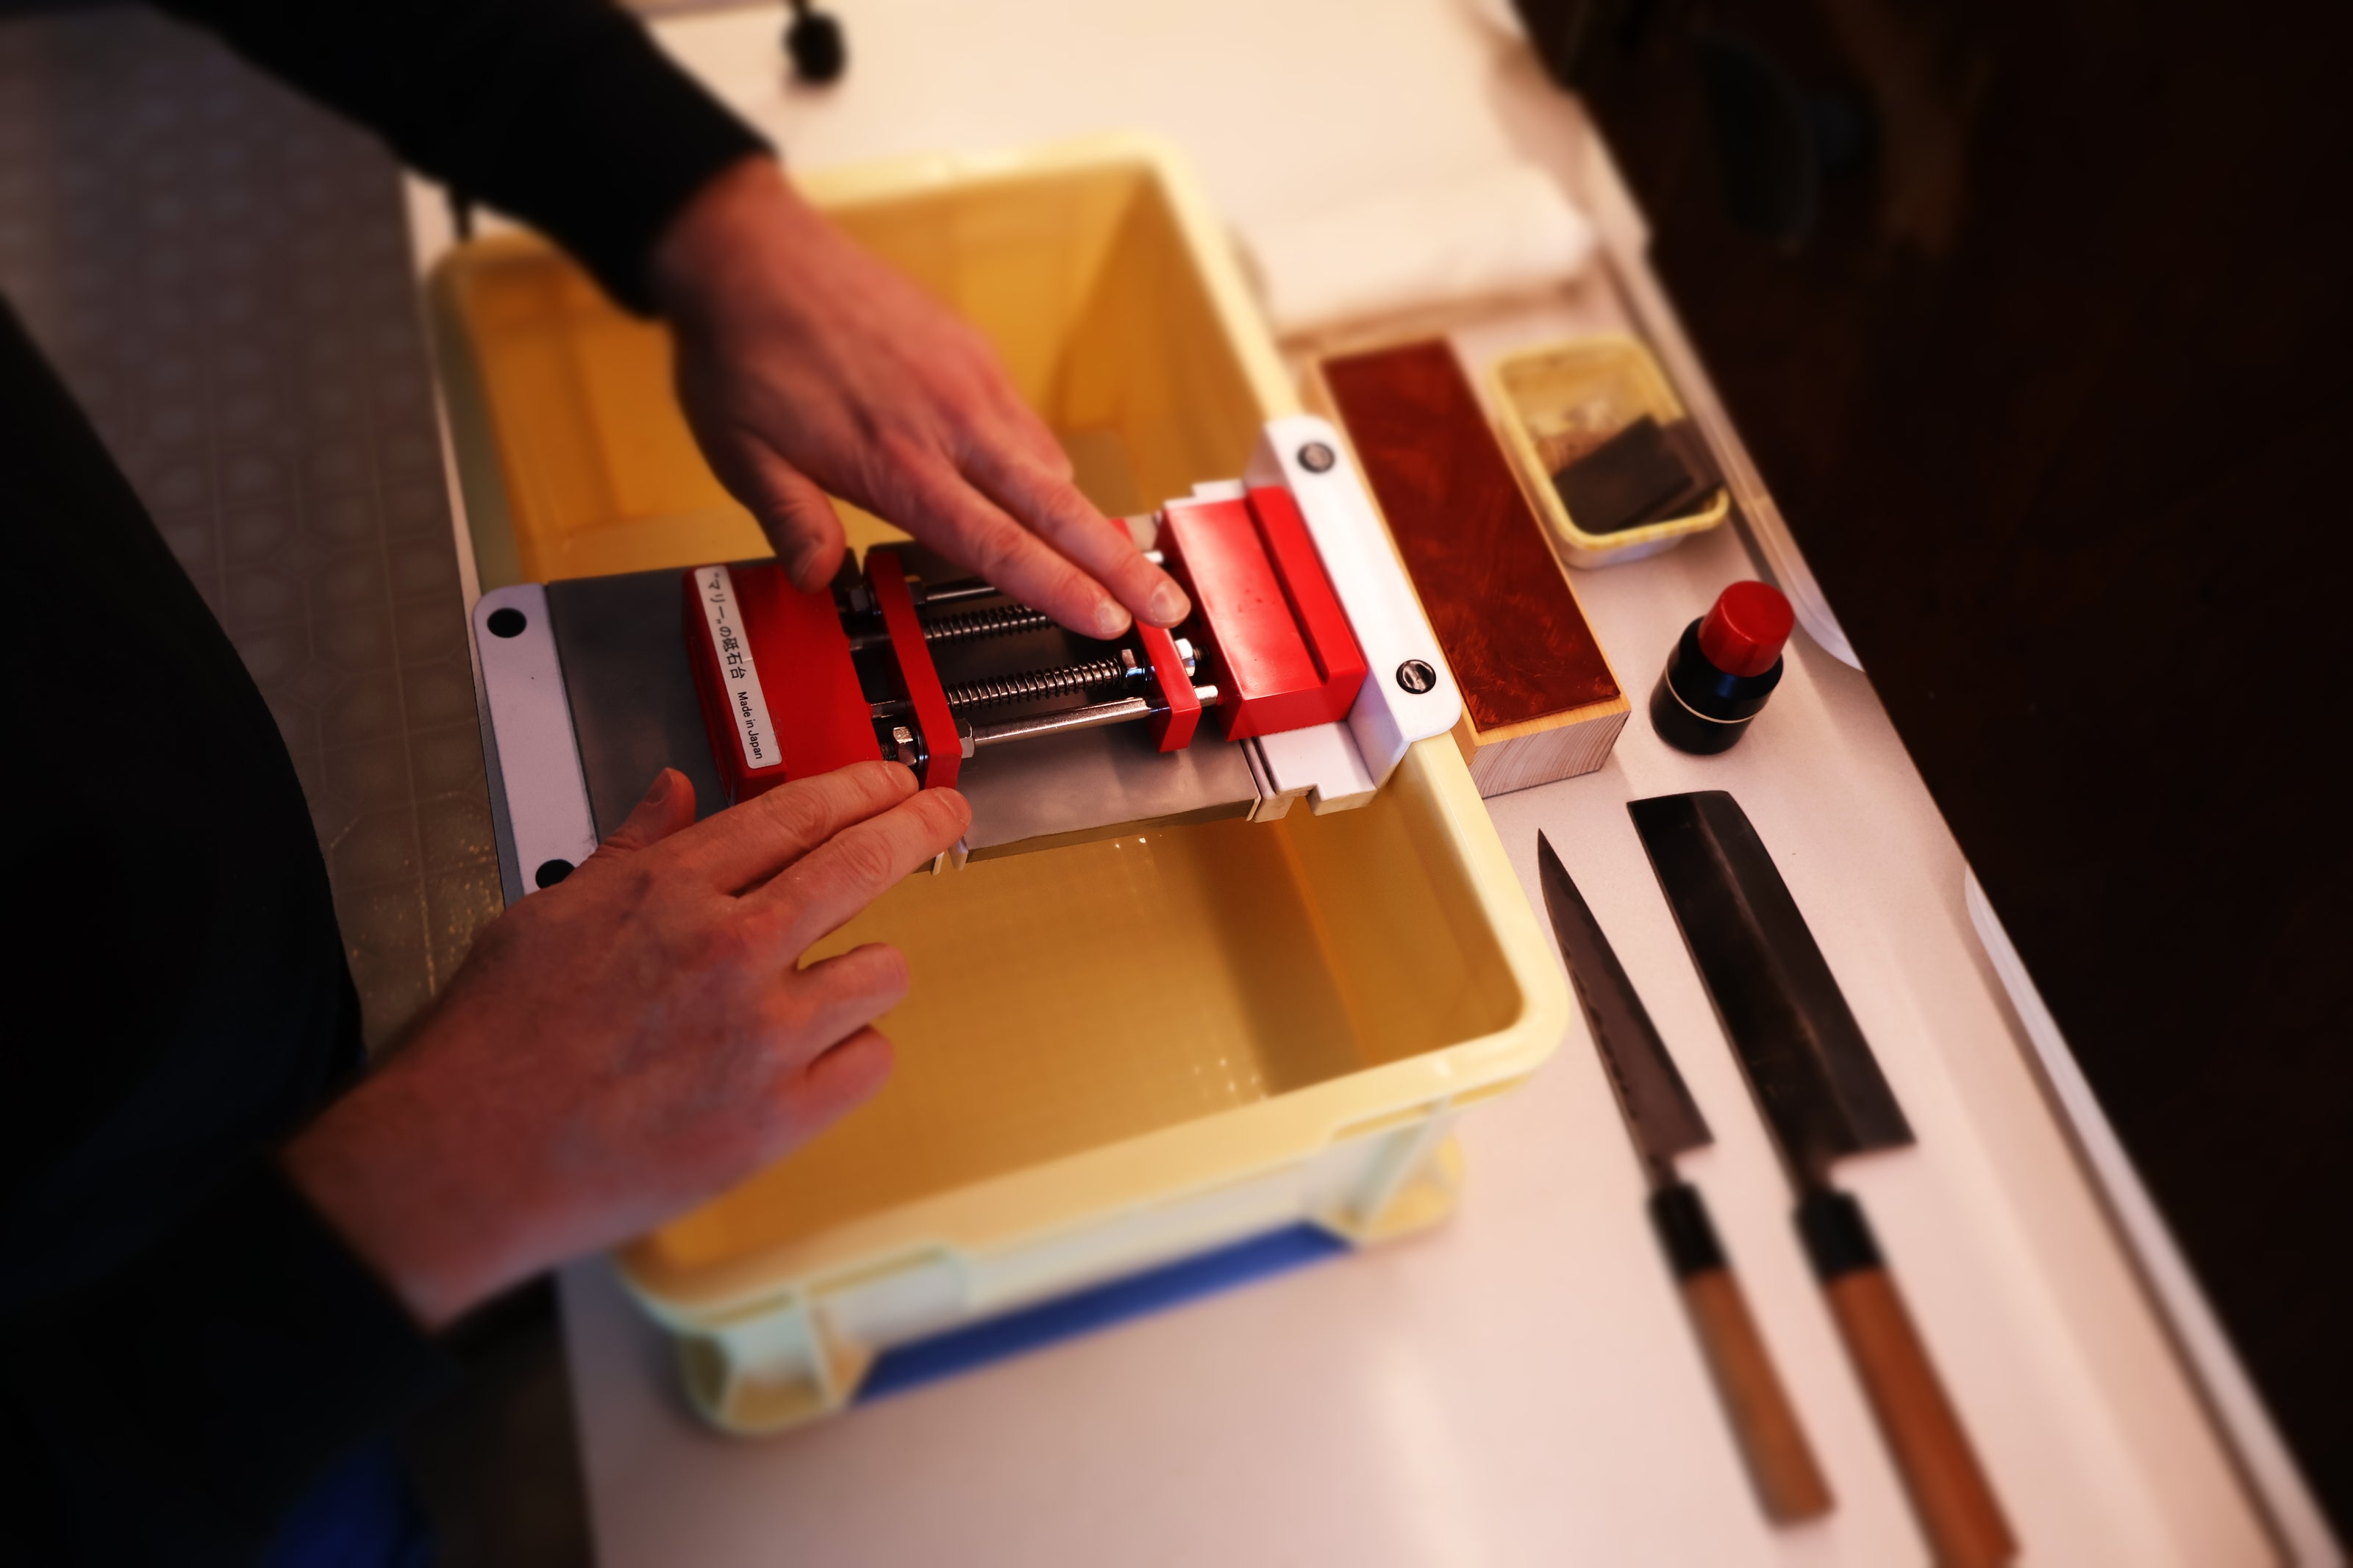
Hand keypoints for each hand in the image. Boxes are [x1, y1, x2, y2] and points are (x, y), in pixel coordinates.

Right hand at [282, 763, 968, 1328]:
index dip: (859, 788)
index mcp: (670, 891)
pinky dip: (856, 1052)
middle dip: (918, 826)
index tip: (890, 781)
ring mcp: (761, 1036)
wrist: (465, 1158)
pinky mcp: (776, 1117)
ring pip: (883, 970)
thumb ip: (628, 852)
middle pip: (862, 863)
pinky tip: (822, 1051)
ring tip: (843, 975)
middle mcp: (728, 950)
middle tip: (940, 814)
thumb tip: (673, 796)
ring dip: (871, 964)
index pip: (796, 813)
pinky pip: (870, 1062)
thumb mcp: (547, 913)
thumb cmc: (493, 1044)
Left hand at [650, 156, 1189, 640]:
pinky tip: (1045, 493)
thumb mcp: (743, 457)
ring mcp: (970, 384)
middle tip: (1169, 605)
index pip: (998, 544)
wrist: (753, 252)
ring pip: (1051, 466)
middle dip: (1120, 563)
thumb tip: (820, 579)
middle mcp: (949, 425)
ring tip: (1124, 563)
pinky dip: (1045, 468)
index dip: (1059, 588)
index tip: (1109, 620)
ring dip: (1089, 520)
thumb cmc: (744, 354)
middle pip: (1058, 508)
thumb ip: (791, 522)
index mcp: (897, 464)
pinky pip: (1026, 425)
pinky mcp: (973, 353)